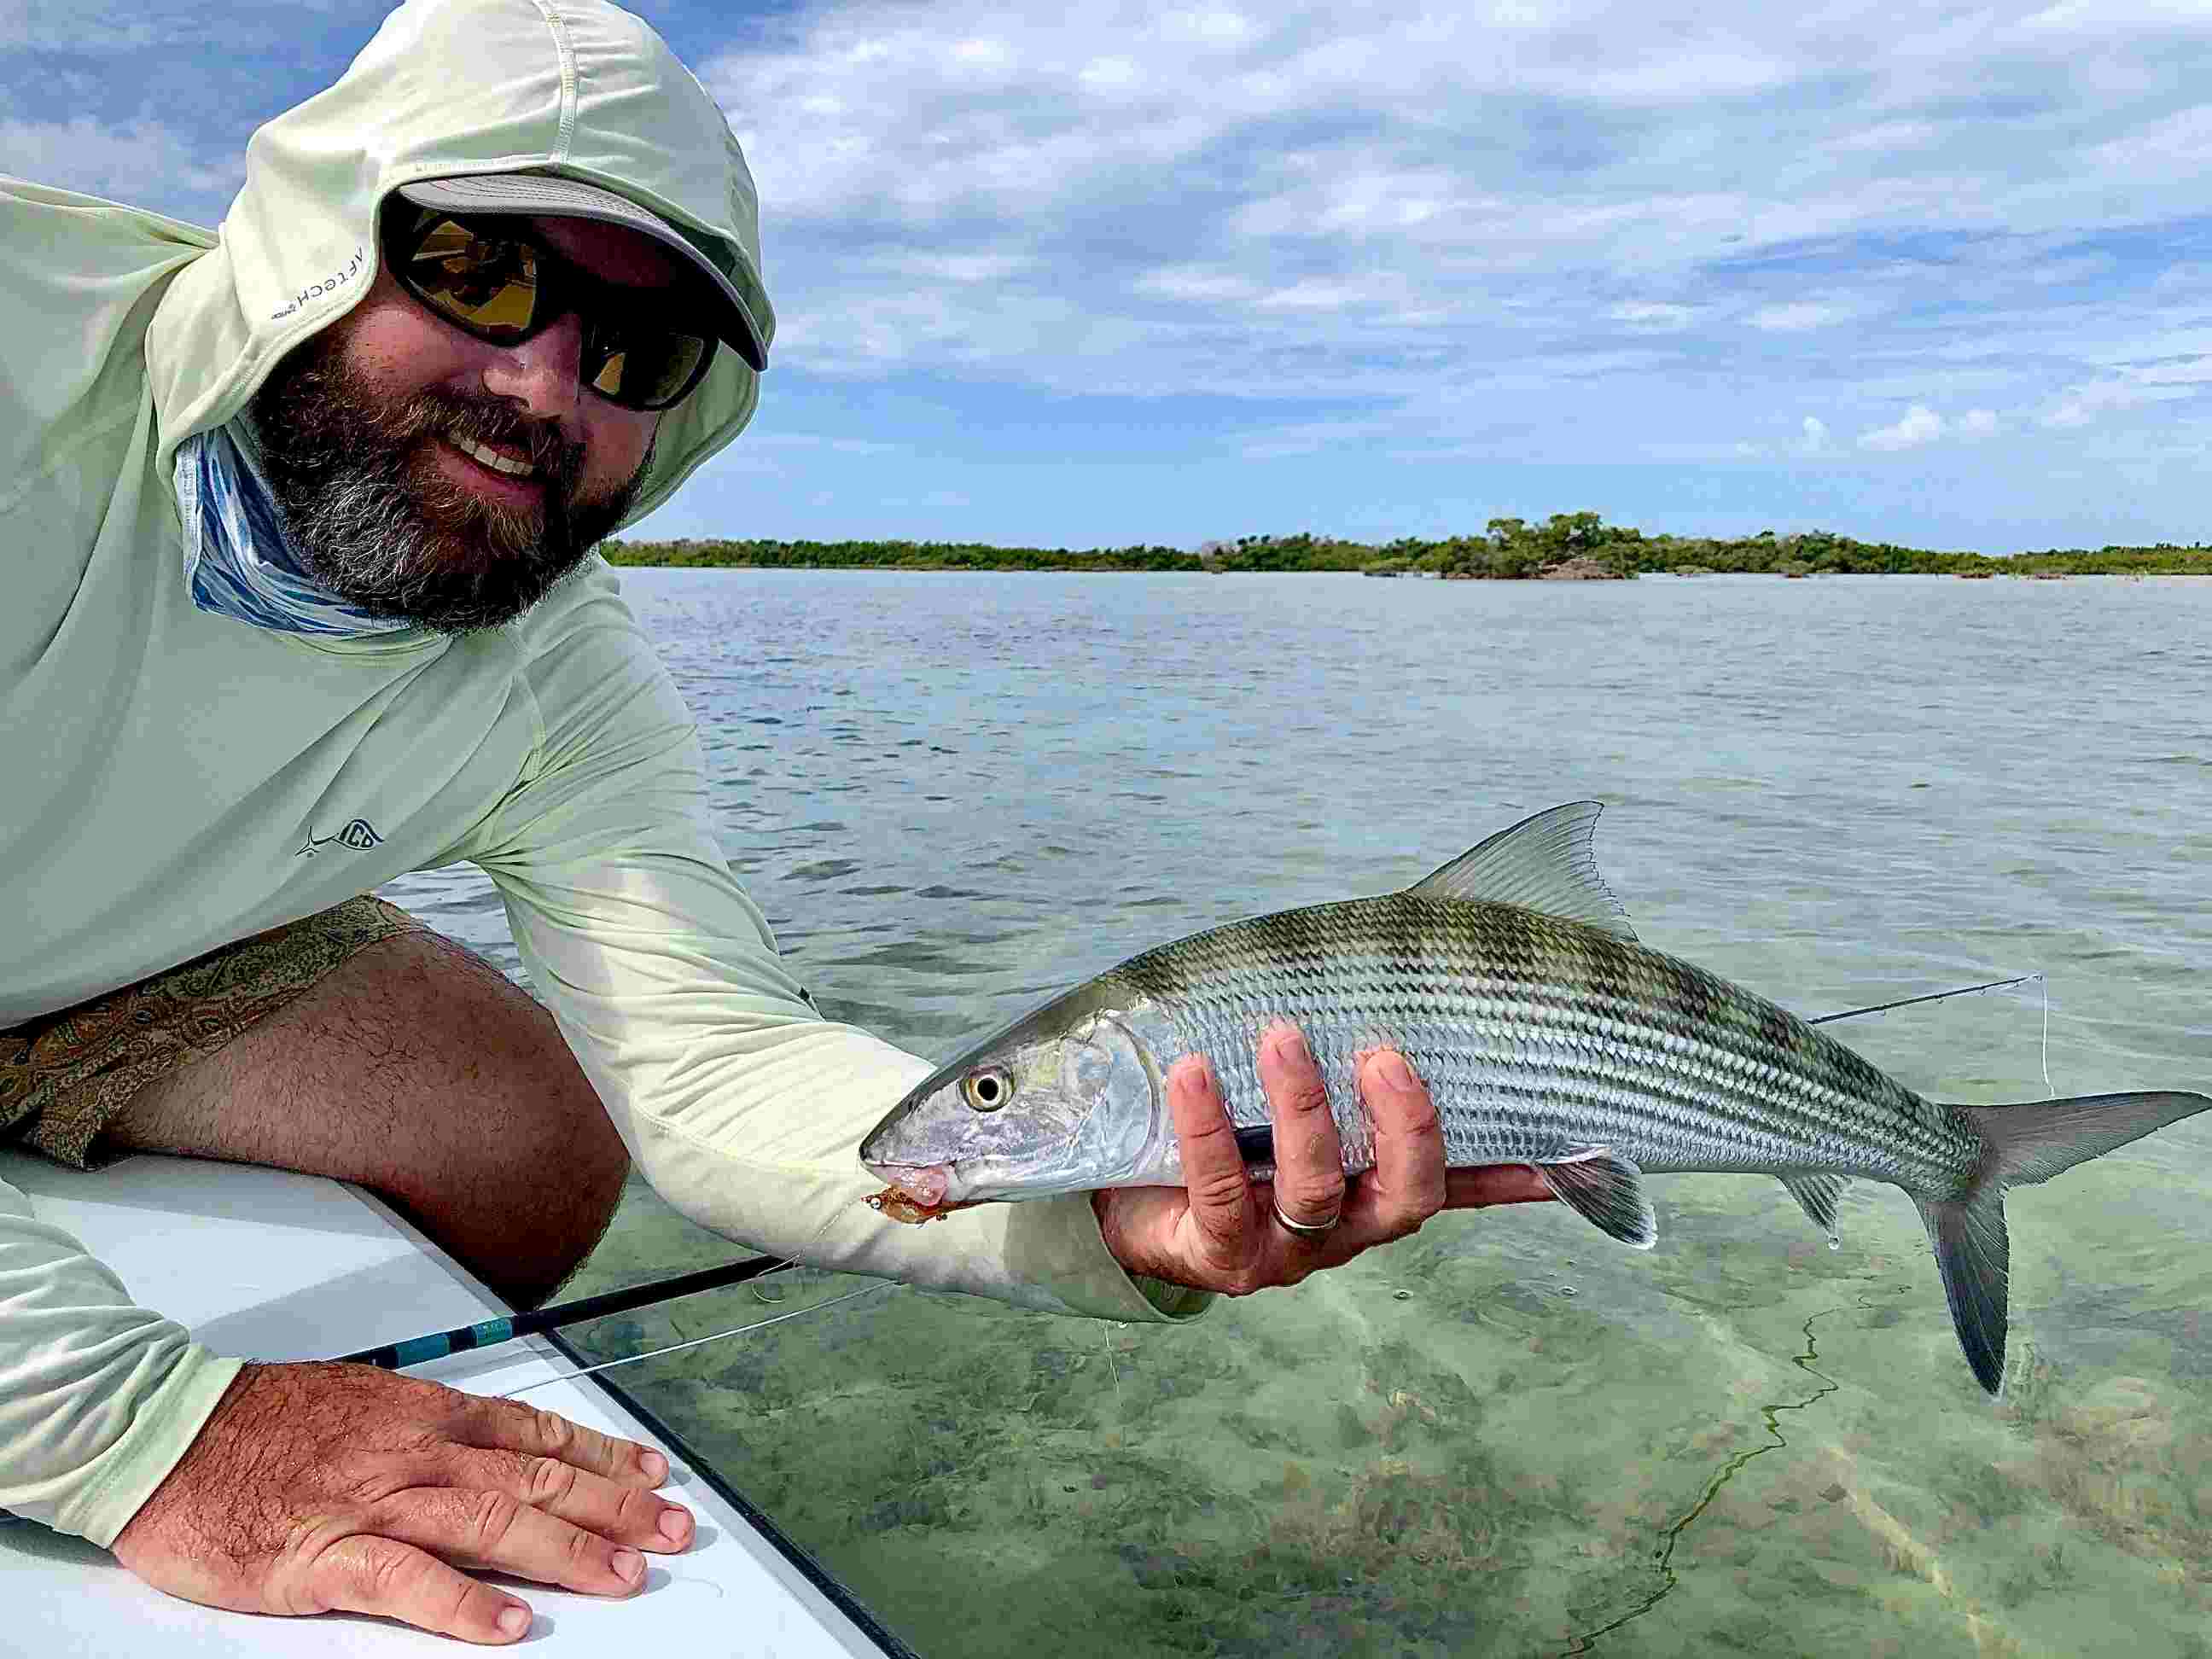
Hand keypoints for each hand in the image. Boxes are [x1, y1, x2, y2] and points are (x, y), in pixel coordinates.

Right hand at [111, 1360, 693, 1642]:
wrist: (164, 1432)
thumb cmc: (257, 1421)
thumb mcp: (364, 1401)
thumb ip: (428, 1426)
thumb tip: (490, 1446)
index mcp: (428, 1414)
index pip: (539, 1434)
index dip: (604, 1455)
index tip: (654, 1474)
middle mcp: (418, 1453)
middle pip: (538, 1480)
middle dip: (615, 1508)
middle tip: (673, 1532)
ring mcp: (376, 1504)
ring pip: (494, 1524)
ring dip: (568, 1552)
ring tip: (624, 1577)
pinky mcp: (324, 1557)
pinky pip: (407, 1581)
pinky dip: (464, 1605)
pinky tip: (509, 1627)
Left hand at [1093, 1021, 1551, 1294]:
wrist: (1122, 1204)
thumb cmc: (1222, 1130)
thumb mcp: (1282, 1089)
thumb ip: (1333, 1045)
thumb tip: (1386, 960)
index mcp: (1374, 1188)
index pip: (1459, 1180)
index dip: (1514, 1172)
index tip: (1569, 1146)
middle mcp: (1345, 1226)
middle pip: (1408, 1196)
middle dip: (1405, 1124)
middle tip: (1383, 1054)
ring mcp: (1286, 1249)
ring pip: (1316, 1188)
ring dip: (1305, 1106)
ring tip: (1281, 1037)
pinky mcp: (1221, 1253)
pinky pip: (1222, 1190)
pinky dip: (1209, 1126)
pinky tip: (1194, 1071)